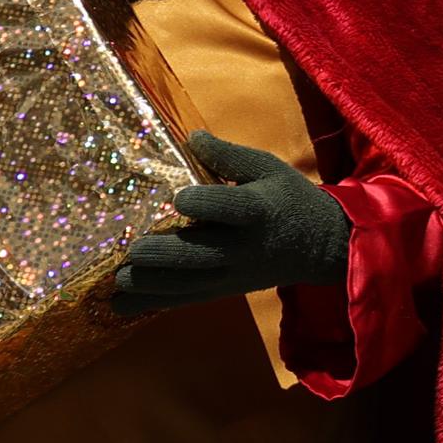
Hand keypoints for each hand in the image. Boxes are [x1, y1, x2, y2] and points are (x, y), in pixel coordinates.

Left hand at [116, 134, 350, 313]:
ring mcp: (234, 274)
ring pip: (190, 284)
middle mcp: (244, 247)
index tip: (178, 197)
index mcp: (258, 210)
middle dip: (166, 255)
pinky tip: (122, 305)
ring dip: (153, 286)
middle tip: (132, 251)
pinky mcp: (226, 290)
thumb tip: (190, 137)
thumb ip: (229, 156)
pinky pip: (188, 299)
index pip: (231, 208)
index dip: (205, 203)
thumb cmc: (289, 199)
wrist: (322, 246)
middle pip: (203, 255)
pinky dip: (155, 304)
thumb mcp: (268, 169)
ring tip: (120, 282)